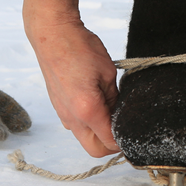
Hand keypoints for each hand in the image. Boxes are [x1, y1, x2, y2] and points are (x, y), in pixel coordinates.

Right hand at [23, 0, 120, 156]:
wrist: (52, 35)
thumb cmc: (78, 48)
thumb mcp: (108, 73)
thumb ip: (115, 99)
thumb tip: (120, 115)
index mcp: (87, 110)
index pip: (110, 142)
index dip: (125, 140)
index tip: (134, 131)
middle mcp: (72, 117)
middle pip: (95, 150)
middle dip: (111, 144)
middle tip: (122, 125)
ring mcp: (62, 114)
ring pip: (84, 138)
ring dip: (99, 133)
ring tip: (109, 110)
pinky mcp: (58, 108)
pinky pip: (76, 126)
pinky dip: (88, 123)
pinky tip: (95, 103)